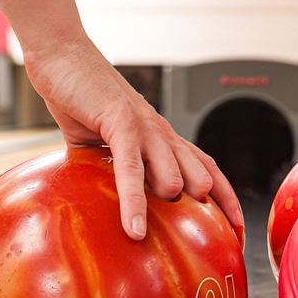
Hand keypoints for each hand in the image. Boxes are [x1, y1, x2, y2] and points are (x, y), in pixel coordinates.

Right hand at [23, 34, 243, 240]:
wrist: (61, 55)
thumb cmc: (83, 99)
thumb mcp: (103, 143)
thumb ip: (114, 169)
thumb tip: (112, 204)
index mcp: (162, 138)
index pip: (207, 169)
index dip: (226, 198)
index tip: (236, 230)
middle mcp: (162, 134)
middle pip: (204, 174)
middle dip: (213, 208)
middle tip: (216, 241)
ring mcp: (145, 128)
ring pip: (174, 174)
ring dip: (172, 205)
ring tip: (163, 234)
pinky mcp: (121, 123)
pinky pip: (132, 169)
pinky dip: (134, 202)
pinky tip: (136, 229)